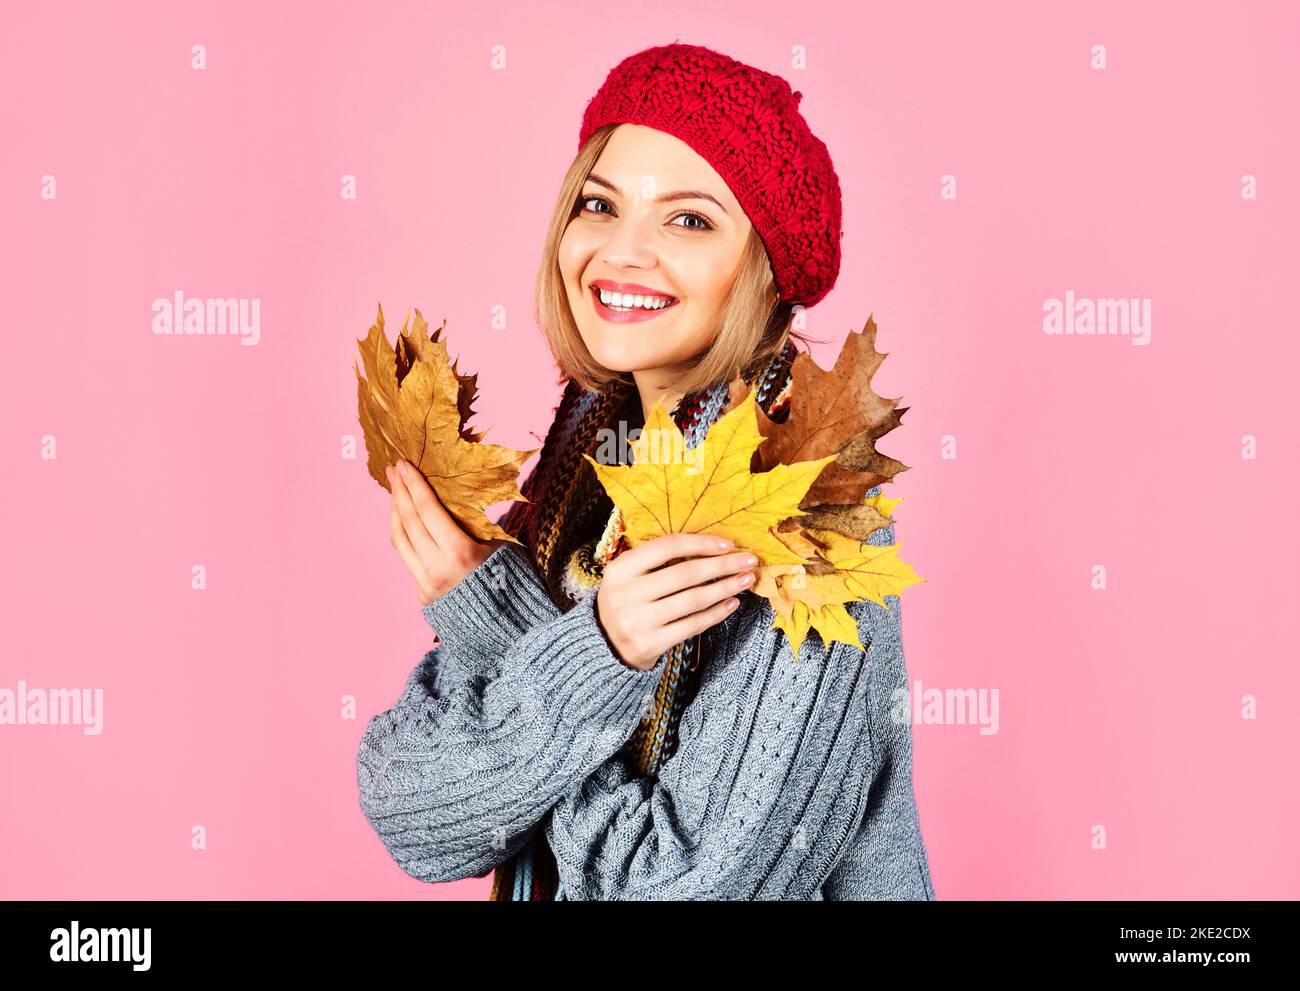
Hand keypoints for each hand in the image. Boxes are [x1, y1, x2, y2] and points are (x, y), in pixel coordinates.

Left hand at [387, 460, 502, 607]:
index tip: (404, 464)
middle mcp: (437, 568)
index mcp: (459, 552)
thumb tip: (451, 495)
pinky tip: (404, 521)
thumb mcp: (497, 545)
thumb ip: (472, 524)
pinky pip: (407, 557)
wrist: (508, 626)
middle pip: (408, 521)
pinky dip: (403, 534)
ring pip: (399, 540)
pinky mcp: (422, 595)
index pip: (427, 509)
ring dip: (395, 512)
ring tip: (395, 492)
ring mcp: (426, 584)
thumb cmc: (511, 578)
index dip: (414, 484)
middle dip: (399, 491)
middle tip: (394, 469)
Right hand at [594, 532, 757, 670]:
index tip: (729, 544)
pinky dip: (716, 613)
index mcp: (620, 568)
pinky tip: (732, 603)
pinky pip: (692, 625)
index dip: (701, 543)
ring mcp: (636, 621)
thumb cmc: (627, 602)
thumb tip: (714, 548)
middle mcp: (625, 594)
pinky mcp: (649, 644)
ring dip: (725, 588)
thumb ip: (659, 561)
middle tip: (749, 560)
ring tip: (746, 580)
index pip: (667, 546)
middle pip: (685, 573)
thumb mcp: (630, 576)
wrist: (604, 646)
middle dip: (723, 565)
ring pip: (692, 600)